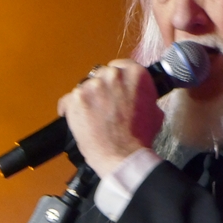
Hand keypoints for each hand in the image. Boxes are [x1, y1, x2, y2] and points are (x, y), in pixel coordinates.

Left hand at [57, 60, 163, 176]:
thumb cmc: (140, 138)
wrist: (123, 156)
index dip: (116, 79)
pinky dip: (70, 110)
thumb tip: (140, 94)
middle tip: (106, 108)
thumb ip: (145, 95)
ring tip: (94, 118)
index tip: (114, 88)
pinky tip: (79, 119)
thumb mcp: (155, 111)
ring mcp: (92, 86)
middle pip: (101, 75)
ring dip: (88, 100)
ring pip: (85, 88)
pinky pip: (68, 101)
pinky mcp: (76, 99)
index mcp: (135, 74)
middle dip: (102, 89)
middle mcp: (113, 75)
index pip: (120, 66)